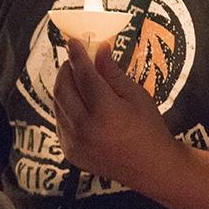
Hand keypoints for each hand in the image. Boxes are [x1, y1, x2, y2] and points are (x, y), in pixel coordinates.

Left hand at [52, 39, 186, 191]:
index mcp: (104, 112)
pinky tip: (78, 103)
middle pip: (63, 89)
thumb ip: (112, 73)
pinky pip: (60, 122)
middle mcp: (84, 128)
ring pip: (58, 105)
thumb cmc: (149, 127)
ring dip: (64, 88)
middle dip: (66, 70)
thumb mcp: (136, 95)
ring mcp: (73, 142)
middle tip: (75, 60)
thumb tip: (99, 48)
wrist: (151, 167)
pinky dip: (65, 108)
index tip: (73, 41)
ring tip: (77, 79)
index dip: (77, 55)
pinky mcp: (69, 152)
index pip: (83, 75)